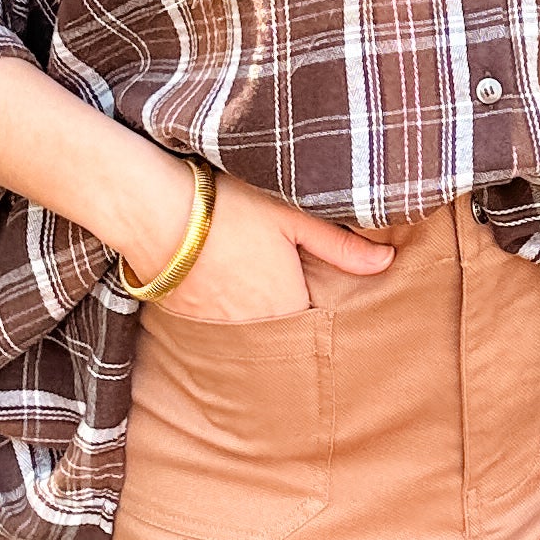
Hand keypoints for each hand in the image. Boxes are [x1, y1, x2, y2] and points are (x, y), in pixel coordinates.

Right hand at [147, 171, 398, 325]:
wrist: (152, 208)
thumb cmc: (227, 206)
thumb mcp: (292, 217)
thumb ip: (340, 246)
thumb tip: (386, 264)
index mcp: (286, 307)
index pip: (317, 327)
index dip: (322, 309)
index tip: (322, 291)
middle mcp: (253, 329)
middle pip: (283, 333)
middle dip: (291, 319)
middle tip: (286, 283)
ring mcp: (215, 329)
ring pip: (249, 330)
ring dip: (257, 315)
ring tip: (252, 280)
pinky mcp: (185, 320)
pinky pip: (217, 325)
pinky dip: (223, 310)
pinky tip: (221, 280)